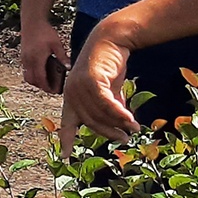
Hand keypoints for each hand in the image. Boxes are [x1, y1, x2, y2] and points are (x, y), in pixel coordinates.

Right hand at [20, 19, 71, 93]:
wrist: (32, 21)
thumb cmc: (45, 31)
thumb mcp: (56, 44)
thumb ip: (62, 56)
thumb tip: (69, 68)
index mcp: (37, 59)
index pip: (40, 79)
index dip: (47, 87)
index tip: (54, 91)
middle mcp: (28, 61)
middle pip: (32, 80)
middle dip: (41, 86)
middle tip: (52, 88)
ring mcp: (24, 59)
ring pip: (27, 76)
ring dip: (36, 81)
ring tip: (46, 80)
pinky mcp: (23, 56)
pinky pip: (26, 70)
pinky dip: (33, 74)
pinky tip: (41, 70)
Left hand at [62, 20, 139, 141]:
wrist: (110, 40)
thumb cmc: (108, 65)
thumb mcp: (108, 89)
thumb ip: (110, 106)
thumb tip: (122, 124)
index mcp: (71, 98)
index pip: (67, 123)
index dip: (65, 140)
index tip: (65, 156)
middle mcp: (71, 94)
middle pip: (91, 122)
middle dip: (109, 132)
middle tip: (125, 138)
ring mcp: (79, 87)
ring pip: (100, 113)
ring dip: (118, 123)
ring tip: (133, 128)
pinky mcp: (92, 80)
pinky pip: (106, 103)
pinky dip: (119, 113)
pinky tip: (130, 119)